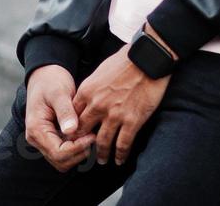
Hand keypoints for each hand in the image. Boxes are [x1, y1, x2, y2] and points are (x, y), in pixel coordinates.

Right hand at [24, 65, 95, 171]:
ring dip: (78, 152)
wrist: (45, 76)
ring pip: (63, 161)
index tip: (92, 136)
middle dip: (79, 152)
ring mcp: (43, 140)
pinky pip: (64, 153)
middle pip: (60, 161)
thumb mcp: (59, 93)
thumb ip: (65, 111)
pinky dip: (76, 148)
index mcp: (36, 129)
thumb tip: (71, 131)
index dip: (77, 148)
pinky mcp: (51, 139)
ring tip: (90, 135)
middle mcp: (37, 139)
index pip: (58, 152)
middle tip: (94, 136)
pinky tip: (85, 134)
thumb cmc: (51, 81)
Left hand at [72, 45, 169, 165]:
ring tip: (102, 160)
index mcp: (87, 91)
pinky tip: (120, 159)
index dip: (73, 128)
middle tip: (84, 152)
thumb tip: (88, 98)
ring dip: (101, 154)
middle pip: (83, 133)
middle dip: (82, 144)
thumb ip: (91, 88)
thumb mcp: (100, 71)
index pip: (73, 117)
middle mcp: (97, 106)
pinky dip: (121, 155)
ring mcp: (114, 115)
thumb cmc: (125, 61)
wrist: (147, 58)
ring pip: (103, 143)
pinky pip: (123, 144)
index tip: (75, 136)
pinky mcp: (132, 120)